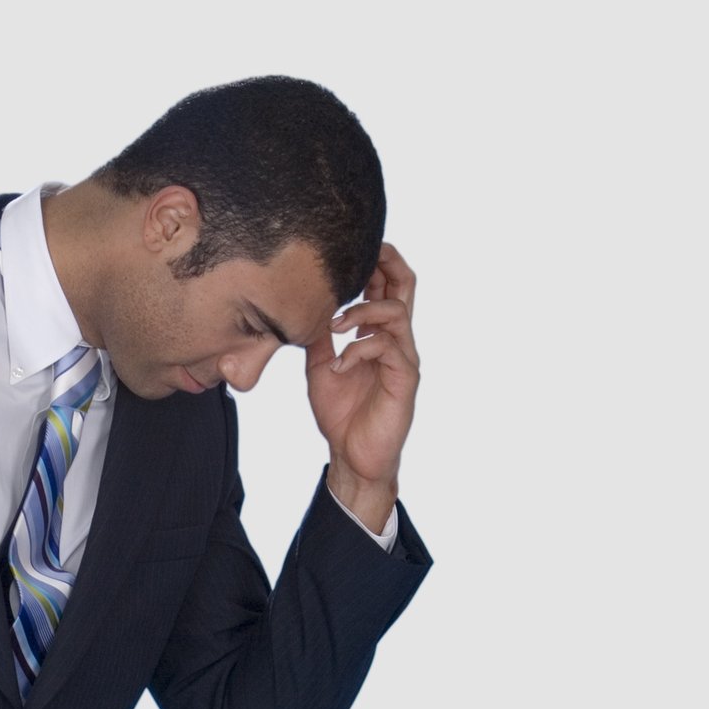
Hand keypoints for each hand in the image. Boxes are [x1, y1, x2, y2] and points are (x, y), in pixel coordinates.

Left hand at [305, 241, 419, 529]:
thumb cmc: (341, 412)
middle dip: (386, 263)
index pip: (386, 284)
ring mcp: (403, 359)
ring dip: (361, 312)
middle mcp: (397, 340)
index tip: (349, 251)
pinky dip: (358, 349)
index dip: (375, 261)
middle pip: (405, 285)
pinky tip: (339, 364)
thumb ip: (319, 333)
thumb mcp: (319, 362)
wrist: (351, 456)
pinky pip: (386, 348)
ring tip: (335, 325)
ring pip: (395, 313)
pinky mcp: (404, 380)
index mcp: (378, 333)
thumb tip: (303, 304)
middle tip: (362, 256)